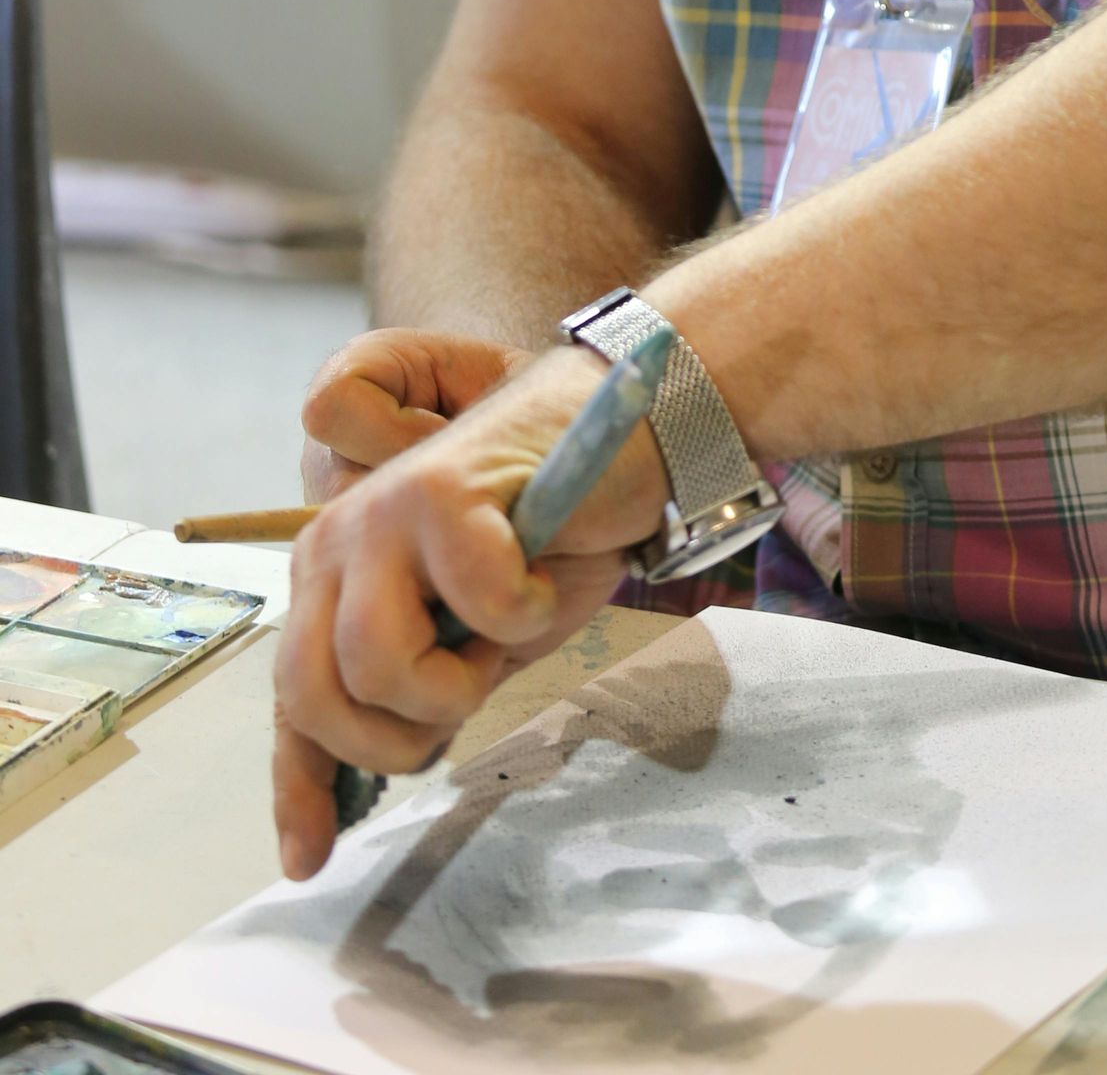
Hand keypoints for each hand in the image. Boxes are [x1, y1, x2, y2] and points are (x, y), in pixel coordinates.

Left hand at [273, 346, 669, 881]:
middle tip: (466, 695)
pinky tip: (541, 577)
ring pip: (376, 663)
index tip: (307, 860)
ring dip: (459, 678)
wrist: (621, 436)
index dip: (299, 788)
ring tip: (505, 630)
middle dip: (394, 734)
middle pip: (312, 695)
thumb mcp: (474, 642)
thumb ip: (417, 694)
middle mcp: (335, 541)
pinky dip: (522, 611)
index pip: (295, 700)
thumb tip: (359, 797)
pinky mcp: (442, 492)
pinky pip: (474, 603)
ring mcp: (381, 512)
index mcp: (334, 578)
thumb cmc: (553, 538)